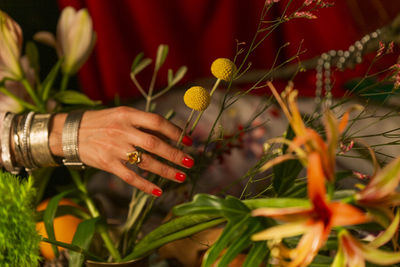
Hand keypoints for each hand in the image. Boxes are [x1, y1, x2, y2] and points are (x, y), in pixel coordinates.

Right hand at [49, 106, 193, 196]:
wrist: (68, 133)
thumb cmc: (100, 122)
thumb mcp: (120, 115)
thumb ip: (142, 123)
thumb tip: (169, 135)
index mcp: (127, 115)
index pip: (156, 122)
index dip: (175, 131)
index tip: (189, 141)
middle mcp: (122, 130)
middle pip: (154, 143)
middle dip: (175, 154)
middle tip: (190, 162)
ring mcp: (114, 148)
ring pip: (145, 161)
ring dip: (165, 171)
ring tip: (181, 177)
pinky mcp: (107, 164)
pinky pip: (129, 177)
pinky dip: (145, 185)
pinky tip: (158, 191)